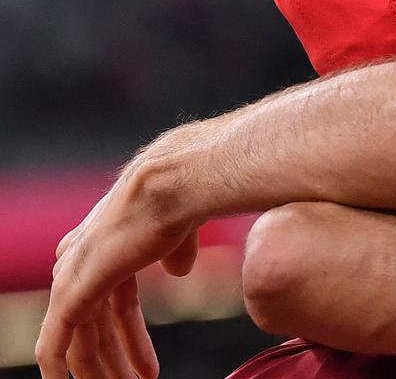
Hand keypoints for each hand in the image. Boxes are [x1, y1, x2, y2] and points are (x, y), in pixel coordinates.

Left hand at [36, 137, 204, 378]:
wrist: (174, 187)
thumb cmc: (185, 196)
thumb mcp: (181, 231)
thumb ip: (176, 251)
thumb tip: (177, 270)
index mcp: (107, 243)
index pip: (115, 303)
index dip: (132, 338)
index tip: (150, 367)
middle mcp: (82, 259)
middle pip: (96, 324)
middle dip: (116, 360)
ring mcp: (74, 275)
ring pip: (80, 339)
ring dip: (101, 371)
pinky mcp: (71, 292)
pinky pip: (58, 341)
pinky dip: (60, 366)